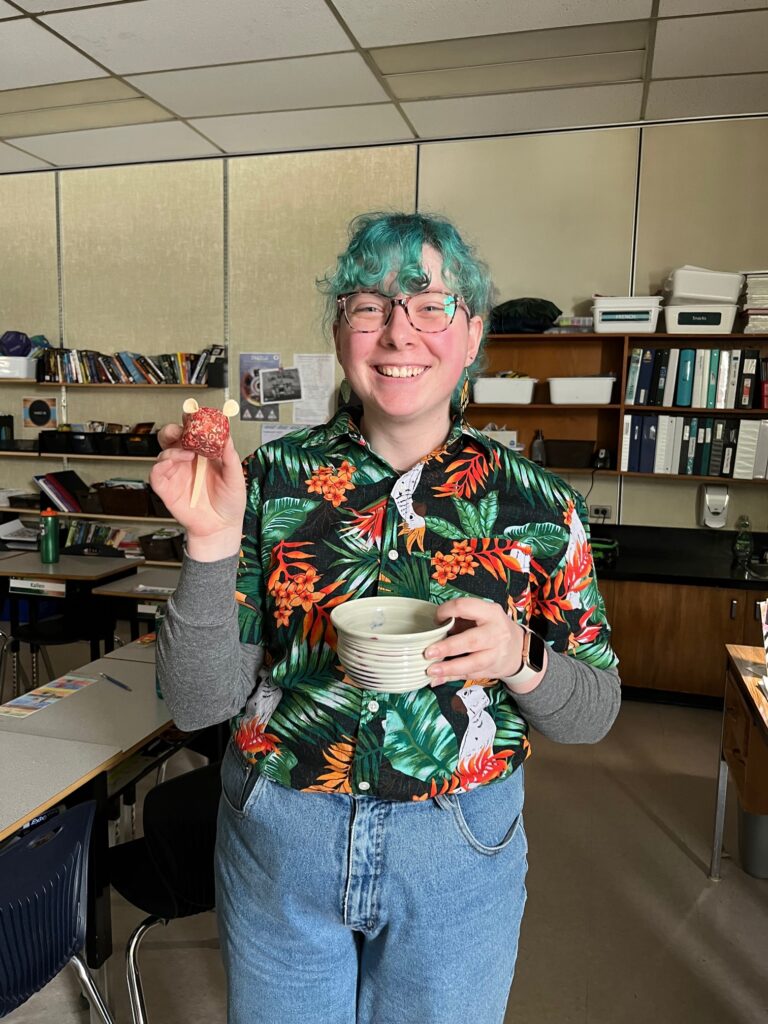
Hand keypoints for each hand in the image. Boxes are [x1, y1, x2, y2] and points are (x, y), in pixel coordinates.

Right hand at [149, 420, 245, 561]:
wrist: (221, 527)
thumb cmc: (229, 501)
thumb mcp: (235, 477)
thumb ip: (230, 457)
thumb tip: (226, 436)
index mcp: (203, 453)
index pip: (192, 430)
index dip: (191, 420)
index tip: (195, 413)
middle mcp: (186, 459)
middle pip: (171, 436)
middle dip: (174, 429)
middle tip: (184, 429)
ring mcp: (175, 473)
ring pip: (163, 451)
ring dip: (173, 448)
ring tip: (188, 453)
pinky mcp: (166, 488)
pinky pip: (156, 473)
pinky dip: (161, 466)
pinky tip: (174, 464)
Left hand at [424, 597, 543, 692]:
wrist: (518, 648)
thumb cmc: (492, 628)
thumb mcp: (481, 615)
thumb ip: (460, 618)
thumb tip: (432, 626)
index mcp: (490, 613)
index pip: (465, 607)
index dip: (446, 611)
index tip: (436, 619)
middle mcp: (495, 633)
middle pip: (472, 640)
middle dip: (449, 647)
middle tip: (429, 652)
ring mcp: (495, 654)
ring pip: (473, 663)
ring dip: (450, 668)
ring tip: (431, 670)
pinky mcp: (491, 670)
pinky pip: (469, 675)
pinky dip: (451, 678)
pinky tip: (437, 680)